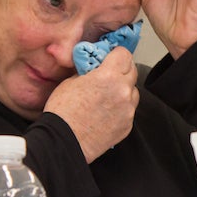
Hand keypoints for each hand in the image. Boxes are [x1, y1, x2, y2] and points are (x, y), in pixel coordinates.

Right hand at [44, 47, 139, 162]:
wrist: (64, 142)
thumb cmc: (63, 113)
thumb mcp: (71, 81)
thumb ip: (89, 71)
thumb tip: (96, 65)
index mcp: (108, 76)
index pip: (124, 54)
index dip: (116, 54)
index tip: (111, 57)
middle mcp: (122, 92)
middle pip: (132, 71)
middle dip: (121, 70)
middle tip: (107, 75)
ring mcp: (128, 110)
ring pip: (133, 91)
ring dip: (123, 90)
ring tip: (105, 97)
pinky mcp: (128, 125)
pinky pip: (129, 110)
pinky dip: (121, 108)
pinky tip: (106, 112)